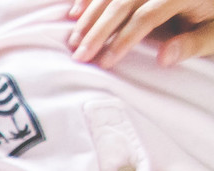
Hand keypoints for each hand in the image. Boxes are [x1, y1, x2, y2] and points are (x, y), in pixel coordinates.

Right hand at [68, 0, 213, 67]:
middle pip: (123, 3)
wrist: (213, 1)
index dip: (124, 38)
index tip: (106, 61)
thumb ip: (192, 45)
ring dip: (89, 16)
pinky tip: (75, 12)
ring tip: (74, 40)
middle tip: (80, 55)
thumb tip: (164, 57)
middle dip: (98, 30)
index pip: (147, 16)